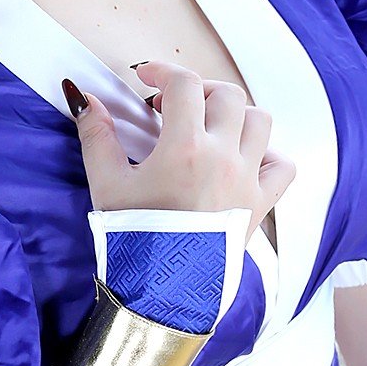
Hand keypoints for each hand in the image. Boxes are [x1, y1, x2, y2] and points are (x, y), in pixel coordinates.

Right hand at [67, 58, 295, 245]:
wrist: (162, 293)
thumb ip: (97, 136)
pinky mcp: (260, 205)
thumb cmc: (134, 241)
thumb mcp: (107, 184)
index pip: (184, 83)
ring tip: (210, 128)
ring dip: (235, 115)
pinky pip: (282, 166)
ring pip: (260, 121)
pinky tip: (244, 159)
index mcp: (185, 148)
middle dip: (200, 91)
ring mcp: (247, 180)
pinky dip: (269, 154)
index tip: (147, 80)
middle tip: (175, 107)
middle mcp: (224, 158)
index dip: (163, 72)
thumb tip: (84, 100)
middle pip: (227, 95)